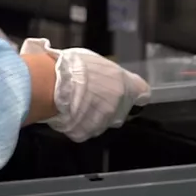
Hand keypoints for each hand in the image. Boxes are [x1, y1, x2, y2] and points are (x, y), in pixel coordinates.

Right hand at [19, 39, 148, 141]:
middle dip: (109, 106)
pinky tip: (67, 112)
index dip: (136, 93)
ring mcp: (103, 123)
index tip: (131, 93)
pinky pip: (83, 130)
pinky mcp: (85, 133)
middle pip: (121, 111)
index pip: (143, 93)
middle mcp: (119, 107)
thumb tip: (106, 77)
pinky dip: (76, 124)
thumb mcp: (96, 61)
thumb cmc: (71, 68)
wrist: (52, 84)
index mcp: (126, 86)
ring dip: (92, 116)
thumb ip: (108, 75)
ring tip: (75, 103)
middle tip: (92, 96)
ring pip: (101, 122)